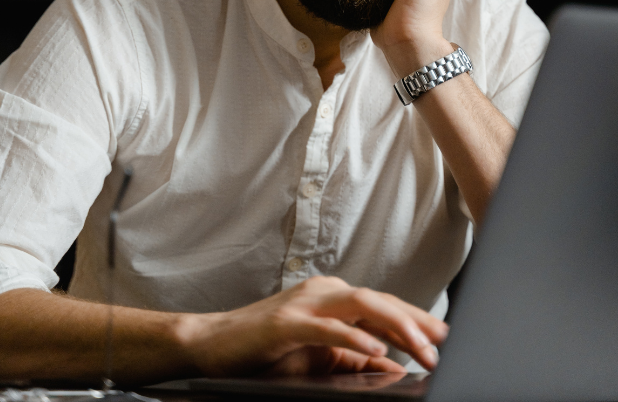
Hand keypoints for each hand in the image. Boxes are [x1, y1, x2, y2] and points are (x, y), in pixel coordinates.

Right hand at [181, 275, 447, 376]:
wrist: (212, 343)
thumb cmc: (265, 349)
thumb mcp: (318, 355)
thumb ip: (354, 357)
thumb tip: (393, 366)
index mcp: (334, 298)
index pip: (385, 305)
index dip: (418, 320)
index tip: (447, 338)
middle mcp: (324, 293)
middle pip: (381, 300)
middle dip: (418, 322)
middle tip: (447, 344)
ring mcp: (305, 304)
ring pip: (362, 304)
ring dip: (397, 326)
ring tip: (423, 348)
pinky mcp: (286, 322)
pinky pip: (327, 327)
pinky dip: (354, 336)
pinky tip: (376, 349)